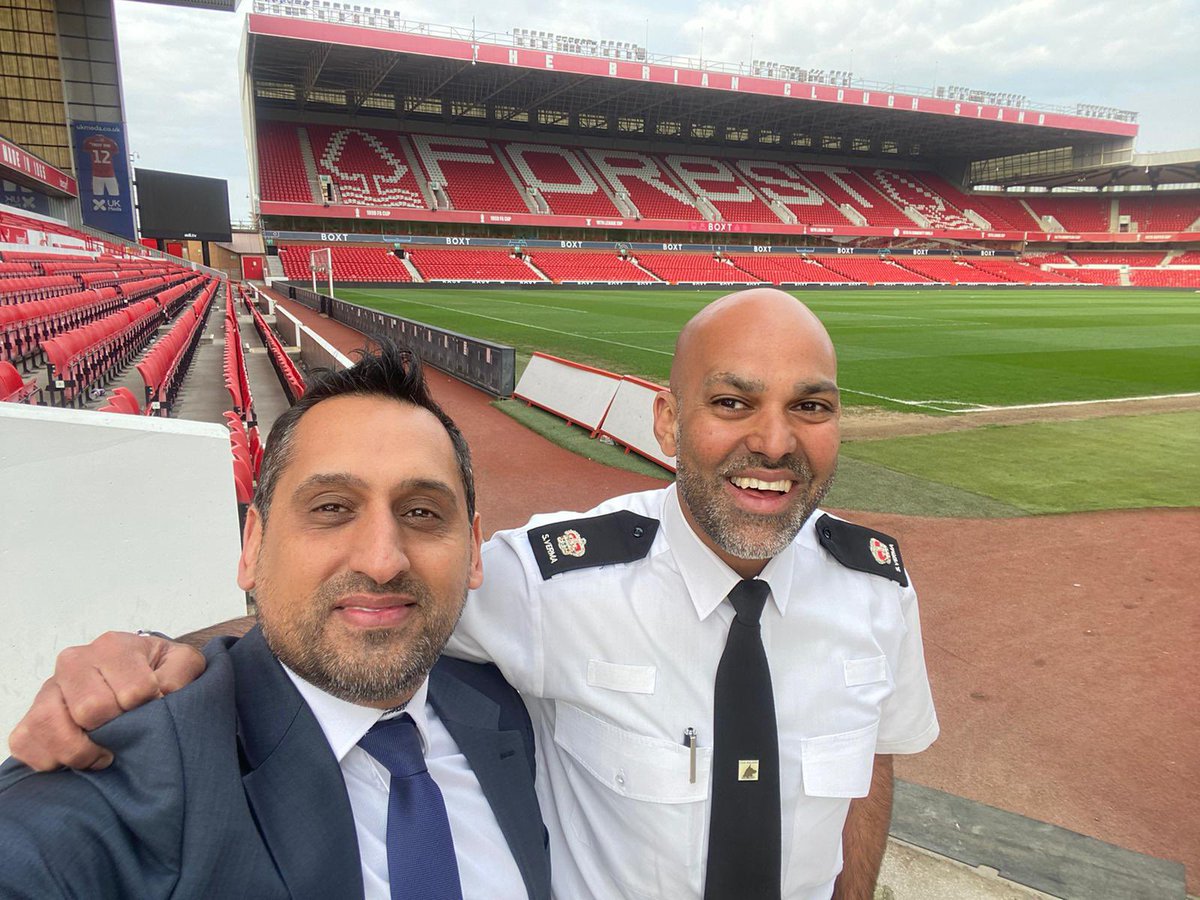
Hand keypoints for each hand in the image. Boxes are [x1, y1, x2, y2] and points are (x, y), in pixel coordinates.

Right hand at [8, 631, 206, 770]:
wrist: (130, 676)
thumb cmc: (156, 673)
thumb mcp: (182, 664)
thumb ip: (181, 673)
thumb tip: (162, 693)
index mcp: (113, 647)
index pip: (134, 691)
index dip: (149, 710)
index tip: (154, 711)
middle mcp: (74, 662)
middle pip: (91, 709)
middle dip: (116, 730)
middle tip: (128, 734)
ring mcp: (47, 690)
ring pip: (51, 726)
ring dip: (82, 751)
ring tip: (104, 754)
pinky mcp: (29, 718)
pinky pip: (26, 744)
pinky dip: (51, 760)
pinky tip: (77, 758)